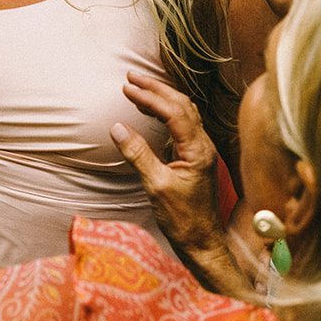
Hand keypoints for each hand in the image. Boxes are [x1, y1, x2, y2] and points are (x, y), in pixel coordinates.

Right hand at [111, 72, 225, 257]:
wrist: (201, 243)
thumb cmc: (182, 219)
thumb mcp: (155, 186)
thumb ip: (138, 154)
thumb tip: (117, 127)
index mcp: (198, 150)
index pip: (174, 112)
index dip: (150, 97)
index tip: (127, 88)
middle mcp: (203, 145)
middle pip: (182, 105)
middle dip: (156, 88)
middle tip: (131, 78)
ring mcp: (201, 151)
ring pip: (184, 112)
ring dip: (162, 98)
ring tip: (138, 90)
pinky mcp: (195, 158)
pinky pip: (182, 125)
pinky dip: (165, 112)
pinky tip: (151, 113)